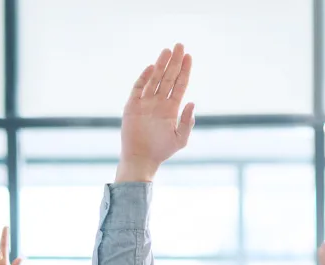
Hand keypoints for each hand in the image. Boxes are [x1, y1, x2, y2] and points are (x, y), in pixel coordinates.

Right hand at [116, 44, 194, 182]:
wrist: (141, 159)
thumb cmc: (161, 151)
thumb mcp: (180, 138)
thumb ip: (188, 122)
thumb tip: (192, 103)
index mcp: (171, 108)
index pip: (179, 84)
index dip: (184, 70)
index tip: (188, 56)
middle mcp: (159, 102)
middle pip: (168, 77)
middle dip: (174, 62)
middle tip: (179, 45)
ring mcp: (146, 103)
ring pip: (154, 79)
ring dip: (161, 65)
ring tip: (167, 50)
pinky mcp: (132, 106)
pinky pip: (138, 88)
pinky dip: (144, 78)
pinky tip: (151, 67)